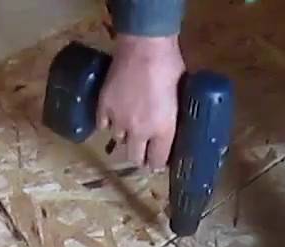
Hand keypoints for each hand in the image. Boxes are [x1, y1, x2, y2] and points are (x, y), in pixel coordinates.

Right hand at [97, 34, 184, 170]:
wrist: (144, 46)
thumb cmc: (170, 65)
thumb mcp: (182, 93)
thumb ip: (174, 113)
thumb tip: (174, 119)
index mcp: (164, 130)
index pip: (157, 161)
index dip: (157, 163)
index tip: (158, 160)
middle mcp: (140, 131)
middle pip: (135, 158)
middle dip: (139, 157)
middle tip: (142, 151)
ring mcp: (119, 120)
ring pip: (118, 140)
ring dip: (124, 137)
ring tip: (128, 128)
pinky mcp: (103, 107)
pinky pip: (103, 124)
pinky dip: (108, 123)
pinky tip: (113, 118)